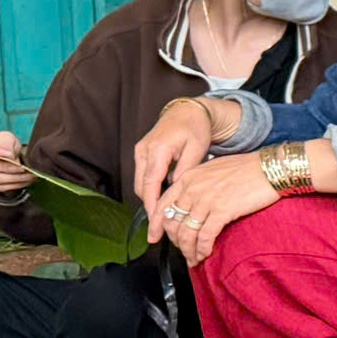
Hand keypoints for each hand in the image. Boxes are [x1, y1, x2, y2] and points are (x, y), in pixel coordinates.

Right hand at [0, 131, 30, 199]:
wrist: (3, 161)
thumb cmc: (2, 146)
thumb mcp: (6, 138)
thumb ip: (6, 141)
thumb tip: (8, 154)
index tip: (10, 154)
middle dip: (8, 167)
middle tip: (24, 168)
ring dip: (15, 178)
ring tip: (30, 175)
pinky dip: (13, 185)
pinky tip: (24, 181)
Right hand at [134, 101, 216, 222]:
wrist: (187, 111)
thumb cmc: (196, 128)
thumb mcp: (197, 149)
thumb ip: (185, 170)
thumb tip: (176, 191)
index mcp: (158, 149)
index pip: (151, 183)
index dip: (152, 204)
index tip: (155, 222)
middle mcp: (144, 150)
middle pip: (142, 186)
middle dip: (150, 206)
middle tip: (161, 226)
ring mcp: (140, 151)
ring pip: (141, 182)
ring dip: (150, 197)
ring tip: (164, 215)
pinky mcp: (141, 153)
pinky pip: (144, 175)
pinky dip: (152, 187)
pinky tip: (163, 197)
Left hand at [156, 154, 281, 263]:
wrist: (270, 168)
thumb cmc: (248, 168)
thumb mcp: (214, 169)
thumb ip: (197, 184)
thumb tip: (190, 202)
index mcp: (188, 177)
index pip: (162, 204)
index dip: (156, 225)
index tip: (154, 237)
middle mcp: (192, 188)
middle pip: (172, 222)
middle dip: (175, 241)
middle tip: (182, 250)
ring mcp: (206, 200)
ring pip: (187, 232)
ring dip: (188, 250)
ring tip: (193, 258)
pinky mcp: (222, 210)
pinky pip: (205, 236)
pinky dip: (202, 249)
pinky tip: (205, 254)